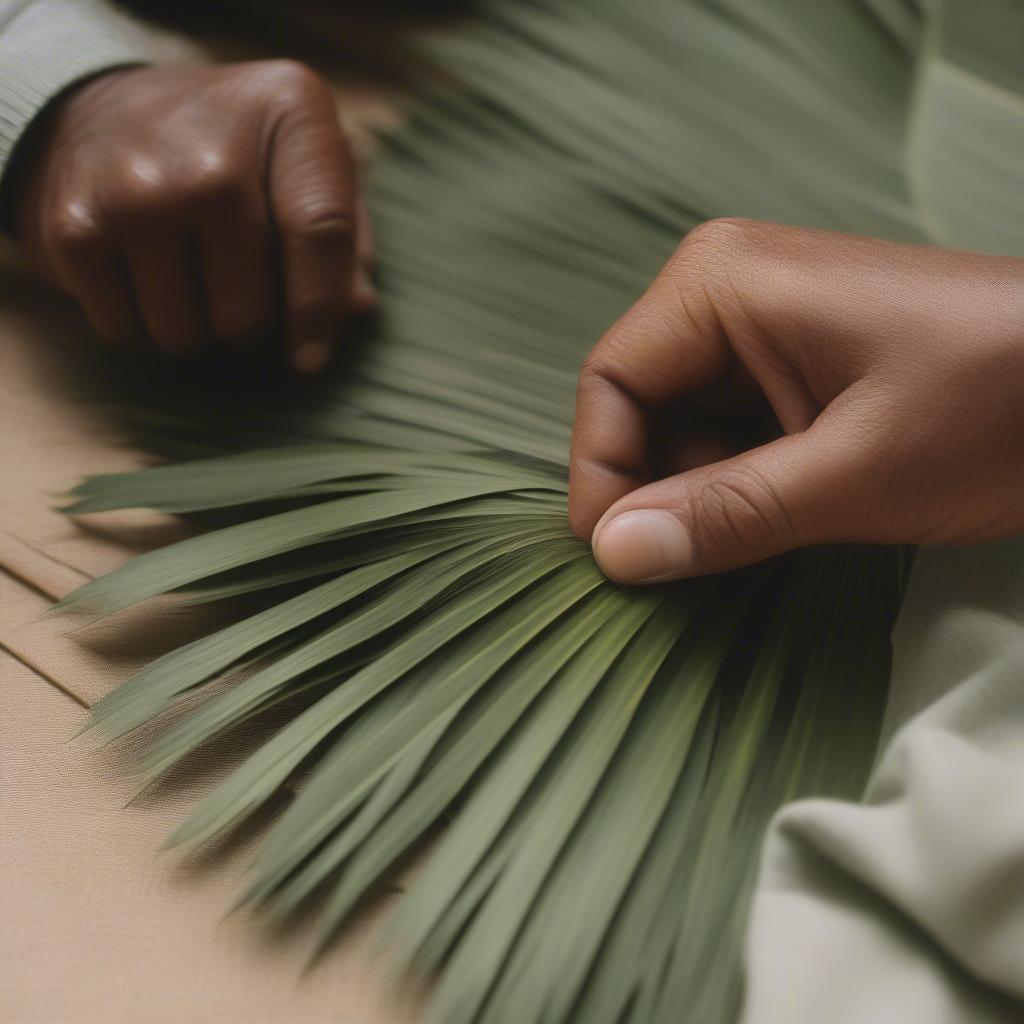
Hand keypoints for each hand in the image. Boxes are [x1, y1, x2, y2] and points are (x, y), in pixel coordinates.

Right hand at [11, 61, 375, 373]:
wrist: (101, 107)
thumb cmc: (234, 153)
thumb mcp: (305, 162)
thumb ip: (347, 235)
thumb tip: (357, 308)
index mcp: (292, 113)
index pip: (322, 232)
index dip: (320, 310)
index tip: (310, 361)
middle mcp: (211, 149)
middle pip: (247, 312)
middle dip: (246, 323)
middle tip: (230, 284)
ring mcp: (138, 189)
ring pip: (185, 335)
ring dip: (191, 328)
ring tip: (184, 275)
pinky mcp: (76, 226)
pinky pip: (126, 332)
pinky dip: (137, 324)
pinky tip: (140, 274)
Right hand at [569, 219, 1023, 582]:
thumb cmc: (1004, 401)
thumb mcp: (858, 474)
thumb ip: (729, 513)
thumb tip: (613, 555)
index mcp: (724, 285)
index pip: (610, 385)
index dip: (603, 478)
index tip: (625, 562)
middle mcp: (729, 291)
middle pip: (641, 408)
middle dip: (662, 491)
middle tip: (708, 560)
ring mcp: (764, 325)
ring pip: (685, 428)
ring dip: (707, 494)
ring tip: (773, 532)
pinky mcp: (797, 361)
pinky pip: (732, 428)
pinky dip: (742, 483)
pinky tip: (790, 513)